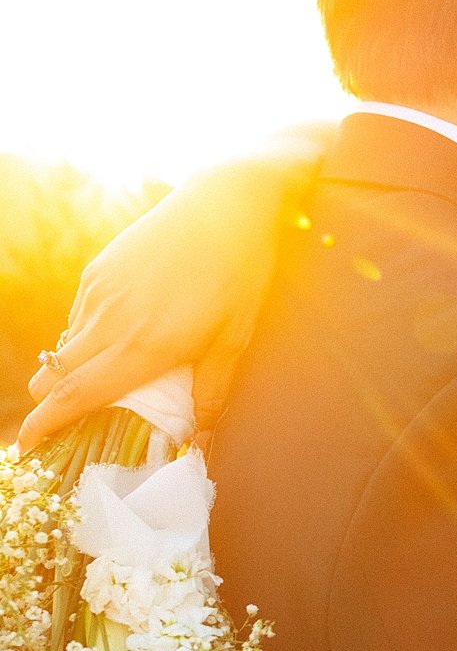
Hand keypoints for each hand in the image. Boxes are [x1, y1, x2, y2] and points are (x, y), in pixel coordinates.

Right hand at [19, 149, 316, 450]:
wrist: (224, 203)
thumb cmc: (237, 274)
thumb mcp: (234, 340)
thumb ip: (212, 393)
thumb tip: (202, 441)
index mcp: (141, 347)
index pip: (74, 395)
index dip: (44, 425)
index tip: (25, 448)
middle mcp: (109, 322)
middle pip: (55, 375)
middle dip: (47, 405)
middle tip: (60, 428)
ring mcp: (99, 292)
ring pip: (65, 346)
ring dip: (69, 372)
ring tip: (97, 384)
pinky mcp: (98, 270)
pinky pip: (78, 317)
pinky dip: (84, 340)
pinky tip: (113, 341)